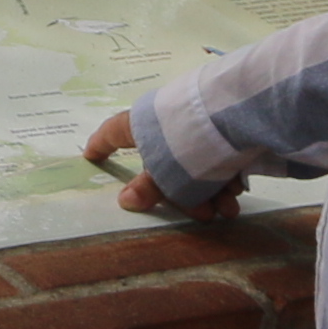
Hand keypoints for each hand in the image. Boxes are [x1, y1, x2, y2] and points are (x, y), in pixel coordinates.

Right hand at [78, 107, 230, 219]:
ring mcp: (194, 119)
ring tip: (227, 209)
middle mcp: (166, 121)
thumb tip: (126, 201)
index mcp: (142, 125)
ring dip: (213, 191)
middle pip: (168, 162)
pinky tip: (236, 189)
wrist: (230, 113)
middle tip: (203, 214)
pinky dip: (226, 175)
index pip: (113, 133)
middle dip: (189, 195)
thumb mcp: (164, 172)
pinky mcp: (221, 121)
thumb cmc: (186, 144)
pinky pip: (216, 152)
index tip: (91, 153)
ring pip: (196, 161)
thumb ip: (148, 187)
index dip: (101, 144)